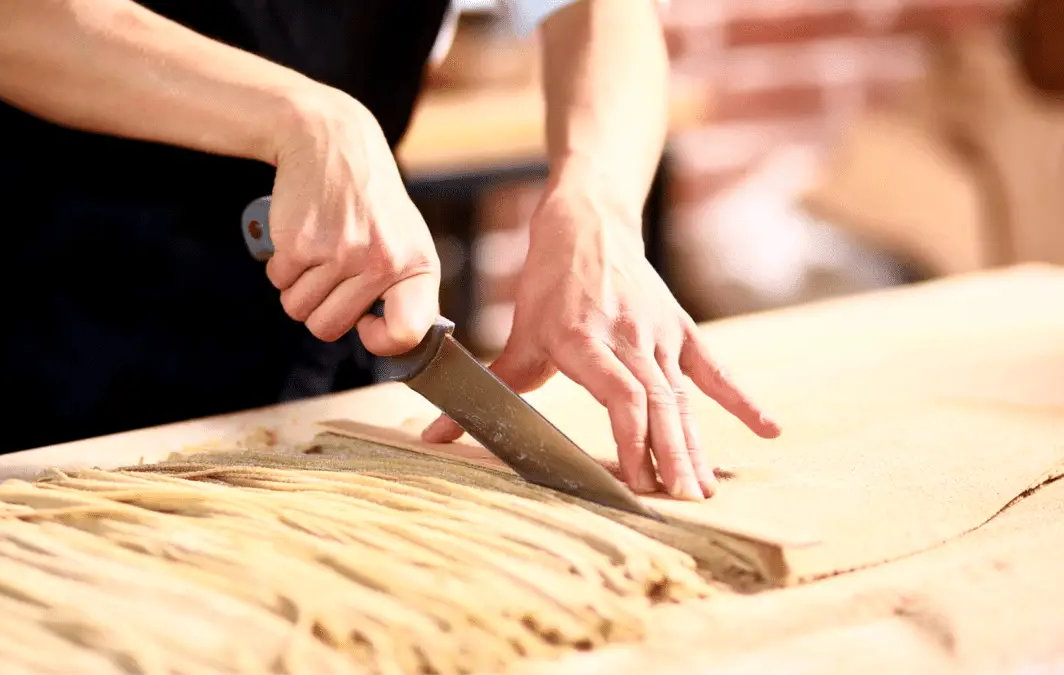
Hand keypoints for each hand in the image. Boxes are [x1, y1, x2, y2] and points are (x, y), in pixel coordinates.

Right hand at [266, 88, 439, 355]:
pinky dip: (282, 266)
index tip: (367, 325)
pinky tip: (301, 237)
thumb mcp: (406, 241)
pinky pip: (278, 282)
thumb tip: (392, 342)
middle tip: (331, 274)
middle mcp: (381, 262)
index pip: (406, 334)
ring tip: (318, 251)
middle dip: (321, 309)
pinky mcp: (300, 243)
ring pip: (298, 310)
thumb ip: (404, 291)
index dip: (381, 342)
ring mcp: (339, 254)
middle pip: (328, 329)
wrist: (333, 144)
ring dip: (299, 288)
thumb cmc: (371, 203)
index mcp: (416, 266)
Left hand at [421, 187, 780, 500]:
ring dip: (697, 442)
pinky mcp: (679, 327)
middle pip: (657, 402)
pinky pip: (714, 367)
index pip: (620, 395)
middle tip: (682, 501)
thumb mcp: (519, 336)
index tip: (638, 481)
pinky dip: (742, 398)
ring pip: (683, 393)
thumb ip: (489, 388)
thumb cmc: (548, 285)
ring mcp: (658, 331)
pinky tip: (769, 431)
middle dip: (671, 454)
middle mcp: (626, 336)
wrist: (588, 222)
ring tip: (706, 489)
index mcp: (584, 340)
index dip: (632, 438)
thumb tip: (434, 436)